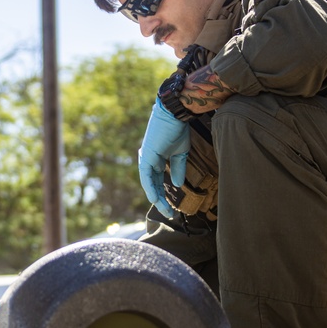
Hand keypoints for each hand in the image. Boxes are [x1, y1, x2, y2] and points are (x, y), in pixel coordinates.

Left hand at [138, 97, 189, 218]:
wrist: (176, 114)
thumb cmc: (178, 130)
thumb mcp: (181, 153)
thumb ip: (177, 169)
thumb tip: (177, 185)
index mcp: (156, 159)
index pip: (158, 181)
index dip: (164, 194)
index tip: (172, 207)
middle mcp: (149, 160)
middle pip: (153, 184)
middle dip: (160, 200)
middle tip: (169, 213)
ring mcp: (146, 158)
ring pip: (149, 183)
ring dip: (156, 197)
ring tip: (164, 209)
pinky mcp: (146, 156)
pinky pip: (146, 176)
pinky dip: (150, 188)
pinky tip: (155, 199)